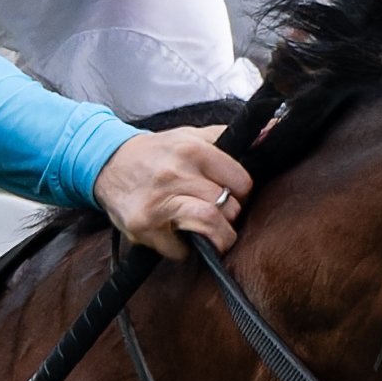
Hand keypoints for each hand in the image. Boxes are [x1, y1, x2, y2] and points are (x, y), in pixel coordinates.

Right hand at [97, 126, 251, 259]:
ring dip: (217, 237)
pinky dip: (185, 249)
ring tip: (212, 234)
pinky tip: (178, 235)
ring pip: (209, 225)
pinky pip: (181, 249)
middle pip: (227, 207)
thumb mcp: (192, 136)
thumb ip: (229, 138)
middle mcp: (176, 174)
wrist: (108, 164)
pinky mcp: (144, 226)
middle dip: (228, 216)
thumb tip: (273, 130)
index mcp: (192, 150)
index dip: (241, 193)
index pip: (241, 182)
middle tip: (220, 216)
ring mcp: (159, 202)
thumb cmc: (156, 153)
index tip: (233, 195)